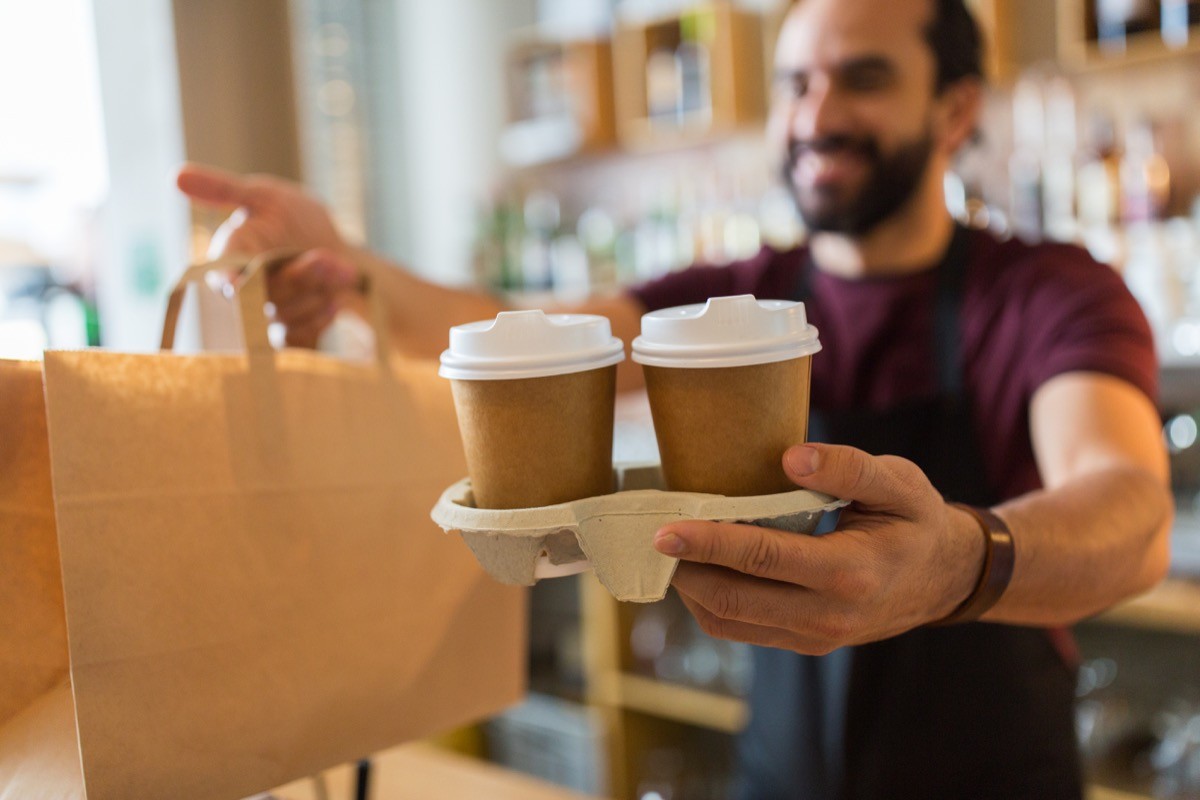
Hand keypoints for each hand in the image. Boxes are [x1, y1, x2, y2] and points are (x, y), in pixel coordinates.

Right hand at [176, 164, 362, 346]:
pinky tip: (336, 298)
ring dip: (319, 292)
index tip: (239, 285)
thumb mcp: (262, 196)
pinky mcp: (289, 333)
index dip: (232, 282)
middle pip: (265, 297)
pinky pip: (302, 336)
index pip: (224, 277)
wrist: (330, 245)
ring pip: (288, 315)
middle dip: (301, 276)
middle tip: (327, 257)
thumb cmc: (289, 217)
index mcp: (228, 258)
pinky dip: (323, 315)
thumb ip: (223, 189)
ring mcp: (265, 316)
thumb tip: (178, 176)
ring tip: (340, 269)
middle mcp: (242, 292)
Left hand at [652, 443, 985, 653]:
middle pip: (733, 600)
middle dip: (684, 570)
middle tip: (648, 536)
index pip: (763, 558)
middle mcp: (830, 615)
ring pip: (729, 623)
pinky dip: (710, 602)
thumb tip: (791, 457)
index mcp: (852, 573)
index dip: (708, 543)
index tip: (664, 530)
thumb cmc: (916, 520)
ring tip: (667, 551)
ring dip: (690, 589)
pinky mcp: (804, 642)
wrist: (945, 577)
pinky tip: (697, 568)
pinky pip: (742, 629)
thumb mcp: (898, 482)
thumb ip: (848, 467)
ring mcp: (815, 636)